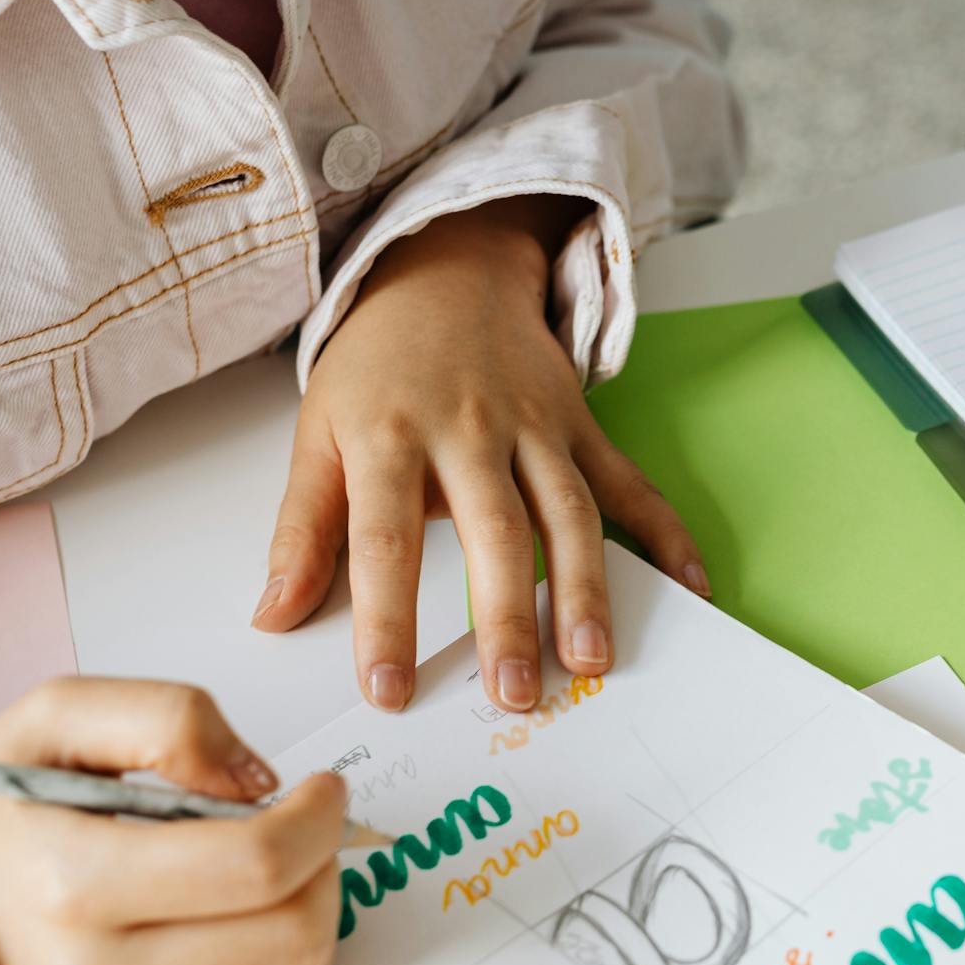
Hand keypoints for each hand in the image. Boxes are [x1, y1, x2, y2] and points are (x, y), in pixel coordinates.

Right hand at [0, 679, 346, 964]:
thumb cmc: (3, 812)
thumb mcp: (56, 719)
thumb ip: (164, 717)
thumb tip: (257, 778)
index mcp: (73, 884)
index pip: (259, 864)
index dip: (317, 818)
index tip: (321, 788)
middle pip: (296, 934)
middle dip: (325, 865)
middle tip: (303, 827)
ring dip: (307, 912)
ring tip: (264, 869)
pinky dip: (263, 961)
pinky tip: (217, 922)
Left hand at [252, 197, 706, 712]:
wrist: (446, 270)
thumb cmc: (378, 367)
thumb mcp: (319, 432)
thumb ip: (302, 528)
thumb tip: (273, 616)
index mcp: (389, 436)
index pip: (382, 540)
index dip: (386, 619)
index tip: (388, 690)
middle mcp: (468, 429)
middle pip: (494, 531)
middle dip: (507, 616)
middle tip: (514, 693)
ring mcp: (536, 426)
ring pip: (569, 513)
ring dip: (586, 589)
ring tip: (591, 660)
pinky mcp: (582, 427)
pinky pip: (630, 484)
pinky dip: (667, 533)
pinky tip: (692, 584)